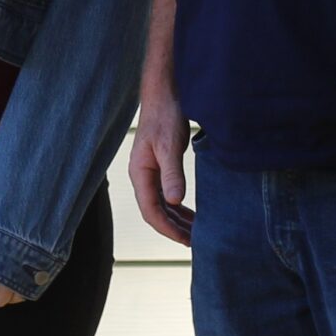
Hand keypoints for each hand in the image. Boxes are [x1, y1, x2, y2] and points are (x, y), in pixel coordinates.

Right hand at [129, 92, 193, 247]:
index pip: (151, 211)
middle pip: (154, 211)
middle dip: (173, 229)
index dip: (168, 229)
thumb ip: (172, 174)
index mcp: (140, 172)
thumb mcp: (170, 145)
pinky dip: (177, 207)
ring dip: (176, 220)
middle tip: (196, 243)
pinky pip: (166, 194)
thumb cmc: (165, 116)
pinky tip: (191, 213)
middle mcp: (142, 175)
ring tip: (196, 233)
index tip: (187, 241)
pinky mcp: (158, 166)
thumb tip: (176, 202)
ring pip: (161, 205)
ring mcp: (149, 171)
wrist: (163, 93)